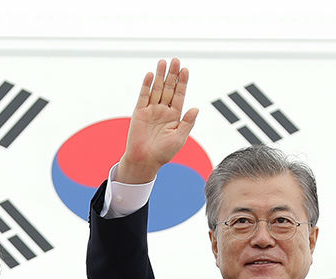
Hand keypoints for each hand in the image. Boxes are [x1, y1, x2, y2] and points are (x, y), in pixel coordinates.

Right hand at [116, 57, 198, 184]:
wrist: (145, 161)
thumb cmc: (163, 153)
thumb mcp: (180, 138)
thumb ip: (187, 122)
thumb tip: (196, 108)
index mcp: (174, 116)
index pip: (180, 95)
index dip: (183, 82)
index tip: (185, 70)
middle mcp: (163, 110)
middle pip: (169, 88)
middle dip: (172, 74)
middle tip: (175, 60)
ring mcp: (151, 110)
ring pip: (156, 89)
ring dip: (160, 76)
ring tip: (163, 62)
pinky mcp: (139, 112)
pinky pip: (143, 96)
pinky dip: (146, 85)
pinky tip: (150, 75)